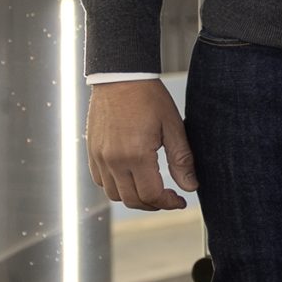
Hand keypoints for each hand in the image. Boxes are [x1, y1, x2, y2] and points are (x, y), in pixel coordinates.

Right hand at [86, 79, 194, 211]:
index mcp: (135, 155)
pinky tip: (132, 178)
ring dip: (134, 198)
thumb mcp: (173, 126)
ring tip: (152, 189)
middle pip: (132, 200)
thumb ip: (181, 160)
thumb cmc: (149, 98)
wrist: (120, 77)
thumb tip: (190, 188)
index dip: (168, 203)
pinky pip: (100, 181)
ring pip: (114, 195)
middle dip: (153, 204)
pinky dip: (116, 187)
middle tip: (169, 198)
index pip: (151, 195)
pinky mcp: (91, 152)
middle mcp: (113, 160)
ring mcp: (99, 157)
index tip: (180, 200)